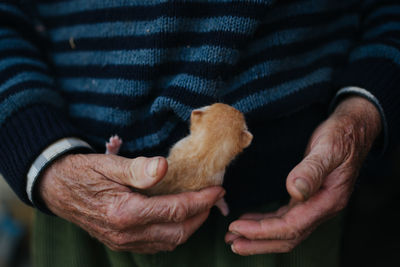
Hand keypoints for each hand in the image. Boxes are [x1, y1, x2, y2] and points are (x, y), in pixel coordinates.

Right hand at [39, 153, 224, 252]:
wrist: (58, 189)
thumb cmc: (84, 172)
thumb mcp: (109, 164)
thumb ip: (138, 168)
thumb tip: (165, 167)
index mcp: (125, 212)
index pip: (176, 210)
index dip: (201, 200)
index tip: (217, 189)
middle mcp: (126, 233)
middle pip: (178, 231)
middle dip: (201, 215)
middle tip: (213, 198)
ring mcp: (123, 242)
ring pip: (169, 242)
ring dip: (190, 226)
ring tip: (200, 207)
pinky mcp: (120, 243)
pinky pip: (156, 245)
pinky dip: (173, 234)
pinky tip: (178, 219)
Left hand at [225, 96, 381, 254]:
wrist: (352, 130)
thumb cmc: (340, 137)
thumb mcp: (327, 149)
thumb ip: (311, 170)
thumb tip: (294, 190)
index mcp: (327, 201)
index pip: (292, 226)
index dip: (263, 231)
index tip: (238, 228)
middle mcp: (322, 208)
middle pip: (288, 237)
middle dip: (258, 242)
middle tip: (232, 243)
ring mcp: (315, 205)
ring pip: (285, 230)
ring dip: (260, 236)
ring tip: (235, 238)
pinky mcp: (308, 198)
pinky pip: (285, 218)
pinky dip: (266, 223)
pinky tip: (250, 222)